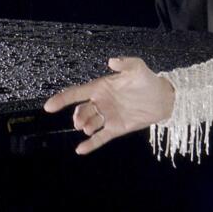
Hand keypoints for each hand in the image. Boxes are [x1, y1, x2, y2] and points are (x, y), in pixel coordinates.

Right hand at [42, 57, 174, 154]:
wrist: (163, 99)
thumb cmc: (148, 80)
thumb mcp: (137, 67)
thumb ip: (125, 63)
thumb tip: (111, 61)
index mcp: (101, 87)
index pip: (77, 93)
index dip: (62, 99)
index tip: (48, 106)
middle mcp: (101, 102)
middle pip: (82, 111)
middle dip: (78, 116)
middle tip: (80, 122)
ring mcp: (107, 116)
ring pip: (90, 123)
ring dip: (86, 127)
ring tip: (89, 128)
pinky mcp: (116, 128)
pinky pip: (101, 138)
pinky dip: (90, 144)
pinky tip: (80, 150)